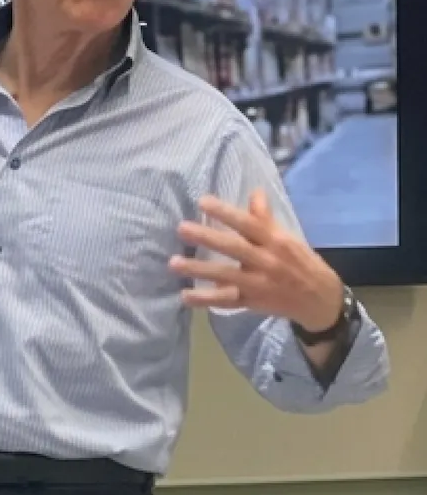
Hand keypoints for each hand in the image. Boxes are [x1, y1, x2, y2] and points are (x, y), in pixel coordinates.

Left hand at [170, 189, 344, 331]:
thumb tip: (255, 191)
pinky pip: (226, 302)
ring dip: (199, 270)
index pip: (249, 224)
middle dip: (207, 238)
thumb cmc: (300, 262)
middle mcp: (266, 262)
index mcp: (276, 242)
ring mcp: (258, 284)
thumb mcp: (288, 237)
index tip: (203, 202)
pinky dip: (205, 300)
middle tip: (181, 228)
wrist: (320, 300)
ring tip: (174, 263)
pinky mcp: (252, 303)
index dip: (226, 213)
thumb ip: (266, 218)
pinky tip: (185, 296)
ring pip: (226, 276)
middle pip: (234, 248)